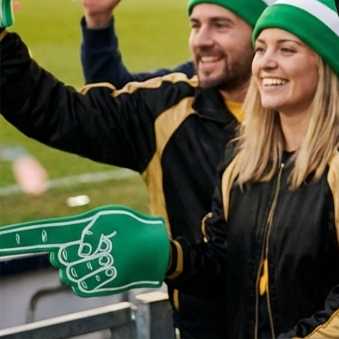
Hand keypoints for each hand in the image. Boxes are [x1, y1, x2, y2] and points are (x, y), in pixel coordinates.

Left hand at [0, 206, 168, 296]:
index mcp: (83, 228)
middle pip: (58, 257)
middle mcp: (83, 249)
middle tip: (96, 248)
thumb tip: (59, 248)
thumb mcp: (108, 217)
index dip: (16, 238)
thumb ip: (80, 228)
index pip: (42, 234)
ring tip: (103, 260)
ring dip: (80, 268)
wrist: (158, 253)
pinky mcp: (95, 285)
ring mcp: (89, 269)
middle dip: (71, 254)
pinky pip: (78, 285)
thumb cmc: (134, 230)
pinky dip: (89, 279)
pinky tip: (105, 271)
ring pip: (67, 273)